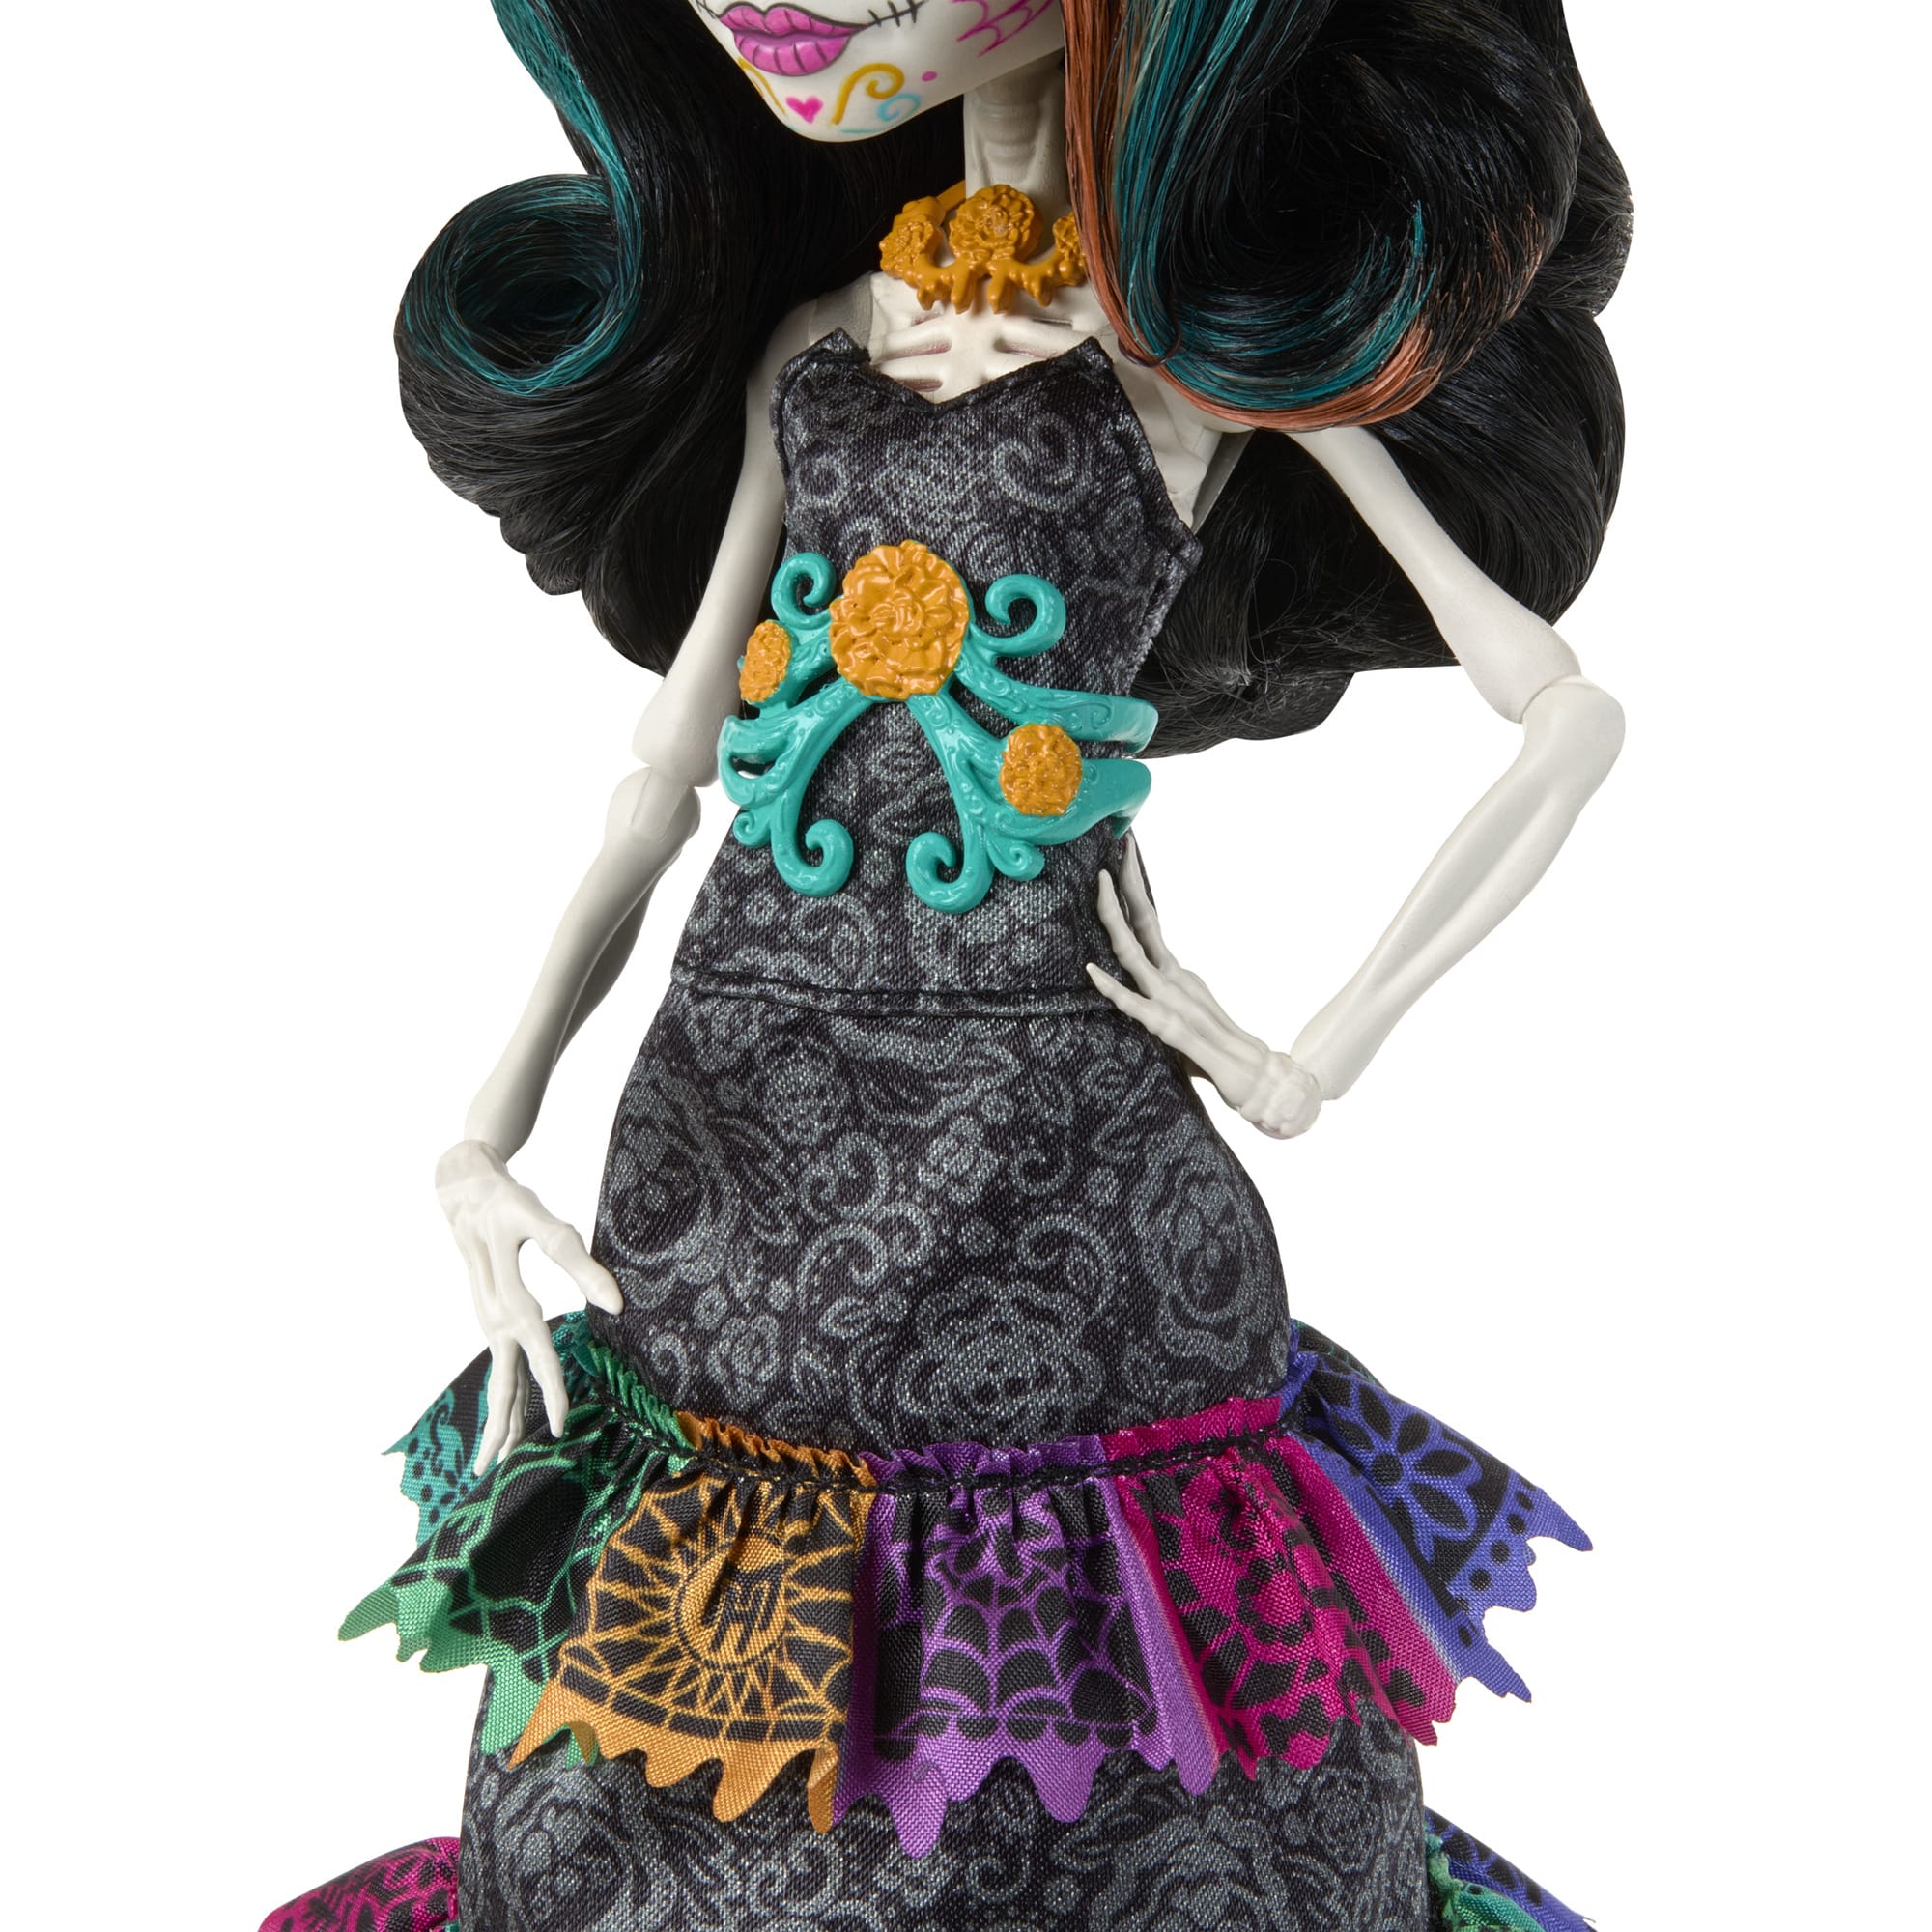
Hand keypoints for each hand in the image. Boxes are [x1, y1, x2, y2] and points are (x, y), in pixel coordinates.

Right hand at [433, 1139, 624, 1473]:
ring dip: (497, 1418)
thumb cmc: (507, 1201)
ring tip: (495, 1462)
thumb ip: (577, 1260)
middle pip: (501, 1380)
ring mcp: (487, 1319)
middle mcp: (493, 1316)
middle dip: (504, 1426)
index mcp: (508, 1298)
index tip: (560, 1427)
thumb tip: (614, 1305)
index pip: (535, 1352)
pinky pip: (497, 1363)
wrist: (463, 1188)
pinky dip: (501, 1393)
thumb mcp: (541, 1221)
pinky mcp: (489, 1315)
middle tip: (504, 1472)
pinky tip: (508, 1414)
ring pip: (494, 1377)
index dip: (550, 1389)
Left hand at [1085, 837, 1323, 1140]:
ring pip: (1135, 954)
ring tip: (1097, 883)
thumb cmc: (1219, 1057)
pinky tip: (1090, 971)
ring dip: (1114, 917)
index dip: (1133, 890)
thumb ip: (1165, 1002)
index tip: (1121, 857)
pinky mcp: (1172, 1031)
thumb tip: (1144, 989)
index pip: (1150, 924)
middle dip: (1124, 885)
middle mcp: (1175, 981)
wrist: (1261, 1082)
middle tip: (1113, 846)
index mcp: (1177, 976)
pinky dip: (1111, 988)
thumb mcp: (1185, 1018)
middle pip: (1143, 925)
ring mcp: (1173, 1003)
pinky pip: (1135, 1006)